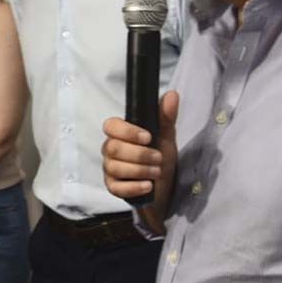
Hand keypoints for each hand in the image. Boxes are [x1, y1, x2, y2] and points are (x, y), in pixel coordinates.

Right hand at [103, 90, 179, 228]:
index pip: (111, 126)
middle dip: (139, 154)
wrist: (166, 185)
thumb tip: (172, 95)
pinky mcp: (113, 187)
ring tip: (157, 172)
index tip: (148, 137)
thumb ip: (166, 117)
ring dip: (140, 170)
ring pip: (115, 167)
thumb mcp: (166, 136)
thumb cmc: (161, 157)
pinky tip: (148, 186)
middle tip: (159, 158)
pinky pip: (116, 187)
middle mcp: (111, 150)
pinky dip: (134, 187)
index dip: (127, 131)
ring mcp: (110, 169)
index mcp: (121, 134)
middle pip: (112, 148)